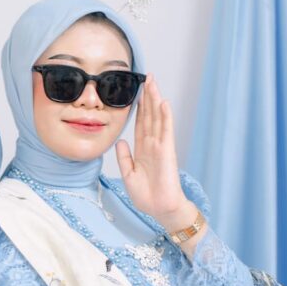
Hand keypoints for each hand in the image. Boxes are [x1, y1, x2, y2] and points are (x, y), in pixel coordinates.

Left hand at [115, 74, 190, 225]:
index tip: (138, 91)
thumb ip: (124, 157)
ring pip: (157, 118)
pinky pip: (166, 130)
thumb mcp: (128, 174)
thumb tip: (119, 141)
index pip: (140, 123)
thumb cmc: (147, 195)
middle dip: (148, 96)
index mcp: (142, 149)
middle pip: (149, 115)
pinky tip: (164, 103)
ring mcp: (161, 146)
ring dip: (156, 100)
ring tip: (154, 83)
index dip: (139, 107)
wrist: (160, 208)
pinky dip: (165, 117)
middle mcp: (152, 144)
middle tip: (148, 77)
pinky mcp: (167, 151)